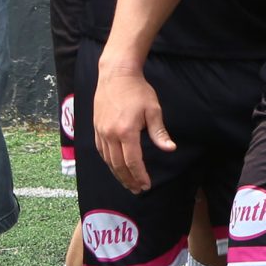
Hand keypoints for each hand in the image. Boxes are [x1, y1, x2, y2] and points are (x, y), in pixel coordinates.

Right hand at [93, 62, 173, 193]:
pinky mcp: (96, 128)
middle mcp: (110, 134)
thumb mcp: (153, 110)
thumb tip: (170, 149)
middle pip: (118, 165)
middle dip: (129, 180)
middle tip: (138, 190)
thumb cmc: (138, 91)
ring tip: (128, 183)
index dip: (140, 175)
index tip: (146, 185)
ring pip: (108, 160)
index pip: (132, 161)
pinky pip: (101, 151)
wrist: (116, 75)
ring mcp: (100, 132)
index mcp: (126, 131)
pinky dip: (108, 163)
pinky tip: (115, 168)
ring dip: (118, 174)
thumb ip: (159, 132)